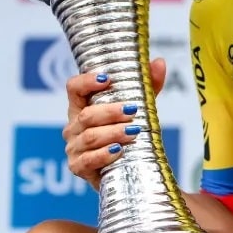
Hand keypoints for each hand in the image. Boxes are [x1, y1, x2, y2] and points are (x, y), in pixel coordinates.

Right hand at [61, 58, 166, 191]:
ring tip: (132, 132)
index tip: (107, 79)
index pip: (74, 88)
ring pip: (89, 137)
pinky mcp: (78, 167)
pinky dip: (103, 155)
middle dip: (110, 112)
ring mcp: (74, 148)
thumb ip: (149, 87)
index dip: (87, 81)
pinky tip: (118, 151)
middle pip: (85, 114)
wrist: (128, 170)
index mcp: (81, 107)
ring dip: (112, 133)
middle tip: (132, 111)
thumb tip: (159, 63)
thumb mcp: (140, 109)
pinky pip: (88, 160)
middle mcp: (73, 126)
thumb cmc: (128, 135)